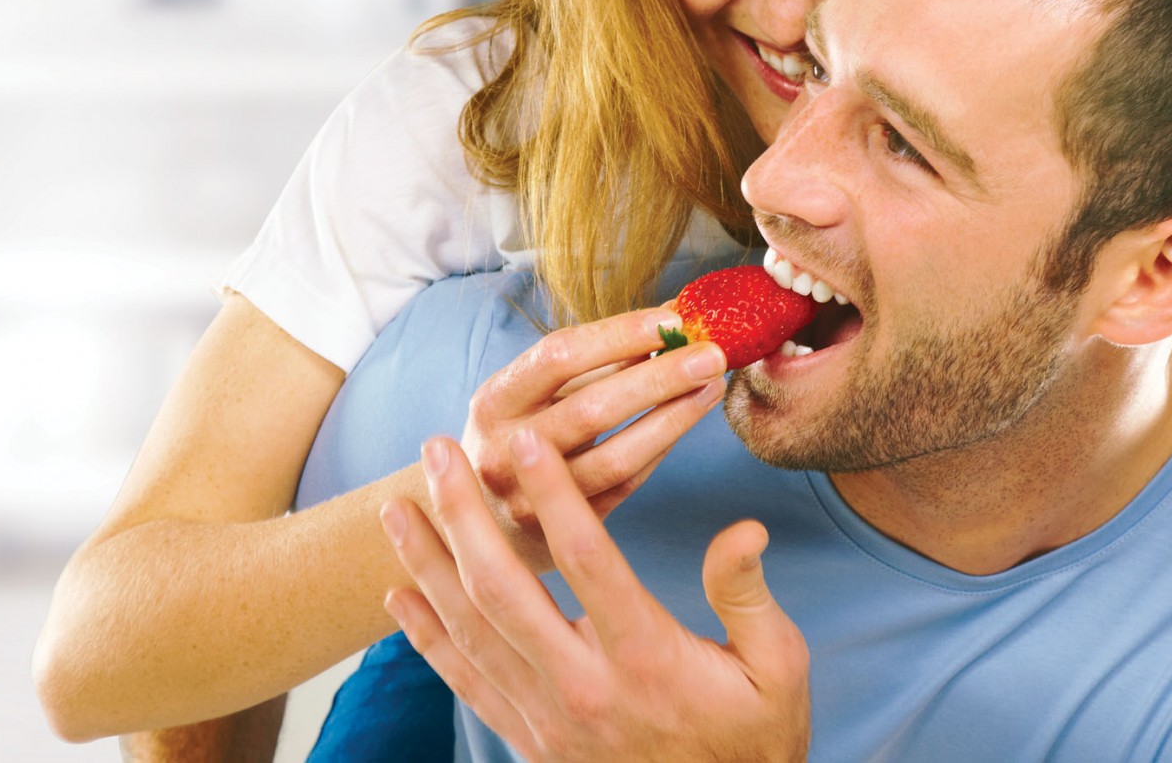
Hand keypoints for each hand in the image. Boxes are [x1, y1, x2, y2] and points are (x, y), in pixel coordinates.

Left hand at [382, 431, 810, 762]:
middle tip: (435, 452)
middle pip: (504, 589)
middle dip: (463, 514)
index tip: (525, 440)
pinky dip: (426, 638)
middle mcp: (585, 686)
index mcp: (646, 656)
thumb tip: (744, 530)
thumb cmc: (754, 737)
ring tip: (395, 509)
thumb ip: (747, 595)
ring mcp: (547, 718)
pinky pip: (465, 683)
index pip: (588, 558)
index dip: (554, 494)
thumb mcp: (777, 667)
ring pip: (471, 631)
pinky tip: (400, 595)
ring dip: (427, 565)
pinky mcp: (529, 740)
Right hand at [459, 307, 727, 569]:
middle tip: (712, 354)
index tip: (672, 320)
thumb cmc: (520, 433)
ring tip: (711, 386)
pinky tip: (686, 421)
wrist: (482, 519)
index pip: (557, 357)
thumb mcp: (537, 392)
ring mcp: (532, 500)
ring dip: (671, 419)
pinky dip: (660, 451)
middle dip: (659, 378)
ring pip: (615, 458)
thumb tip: (672, 315)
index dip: (618, 335)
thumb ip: (598, 357)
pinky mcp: (564, 534)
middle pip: (591, 410)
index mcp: (494, 401)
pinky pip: (625, 488)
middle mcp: (504, 451)